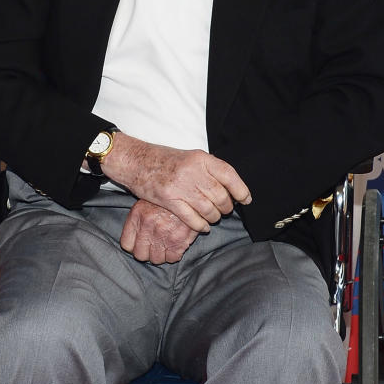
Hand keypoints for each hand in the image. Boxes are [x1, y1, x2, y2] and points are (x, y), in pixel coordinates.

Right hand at [103, 134, 250, 232]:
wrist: (138, 161)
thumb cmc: (165, 160)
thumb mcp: (191, 157)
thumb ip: (209, 170)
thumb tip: (231, 187)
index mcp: (201, 158)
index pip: (229, 175)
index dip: (240, 190)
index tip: (245, 199)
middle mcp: (193, 171)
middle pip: (220, 196)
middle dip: (226, 207)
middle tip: (224, 210)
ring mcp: (180, 186)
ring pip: (208, 209)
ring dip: (214, 217)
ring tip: (213, 218)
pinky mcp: (169, 200)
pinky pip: (192, 218)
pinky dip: (200, 226)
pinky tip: (202, 226)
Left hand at [120, 200, 198, 263]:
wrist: (189, 190)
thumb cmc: (169, 197)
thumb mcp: (148, 200)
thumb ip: (138, 220)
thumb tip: (134, 239)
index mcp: (138, 216)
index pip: (127, 245)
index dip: (134, 247)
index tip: (140, 244)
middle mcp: (148, 226)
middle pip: (140, 255)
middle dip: (147, 252)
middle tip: (154, 246)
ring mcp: (162, 235)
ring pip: (156, 259)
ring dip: (161, 254)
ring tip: (166, 244)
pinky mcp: (178, 241)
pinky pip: (172, 258)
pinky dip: (175, 254)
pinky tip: (176, 245)